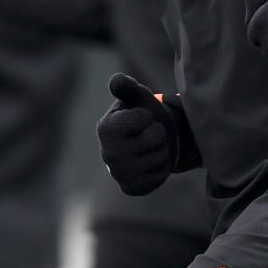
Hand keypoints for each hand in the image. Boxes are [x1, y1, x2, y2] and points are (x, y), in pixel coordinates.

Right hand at [96, 73, 178, 195]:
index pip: (143, 118)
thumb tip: (116, 80)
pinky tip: (150, 163)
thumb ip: (127, 86)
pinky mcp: (131, 188)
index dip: (148, 115)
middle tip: (148, 134)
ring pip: (161, 158)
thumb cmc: (139, 115)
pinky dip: (161, 168)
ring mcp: (119, 173)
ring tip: (149, 148)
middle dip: (158, 133)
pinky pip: (160, 176)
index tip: (140, 118)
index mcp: (106, 128)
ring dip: (162, 150)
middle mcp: (108, 153)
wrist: (143, 145)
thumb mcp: (135, 97)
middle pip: (156, 138)